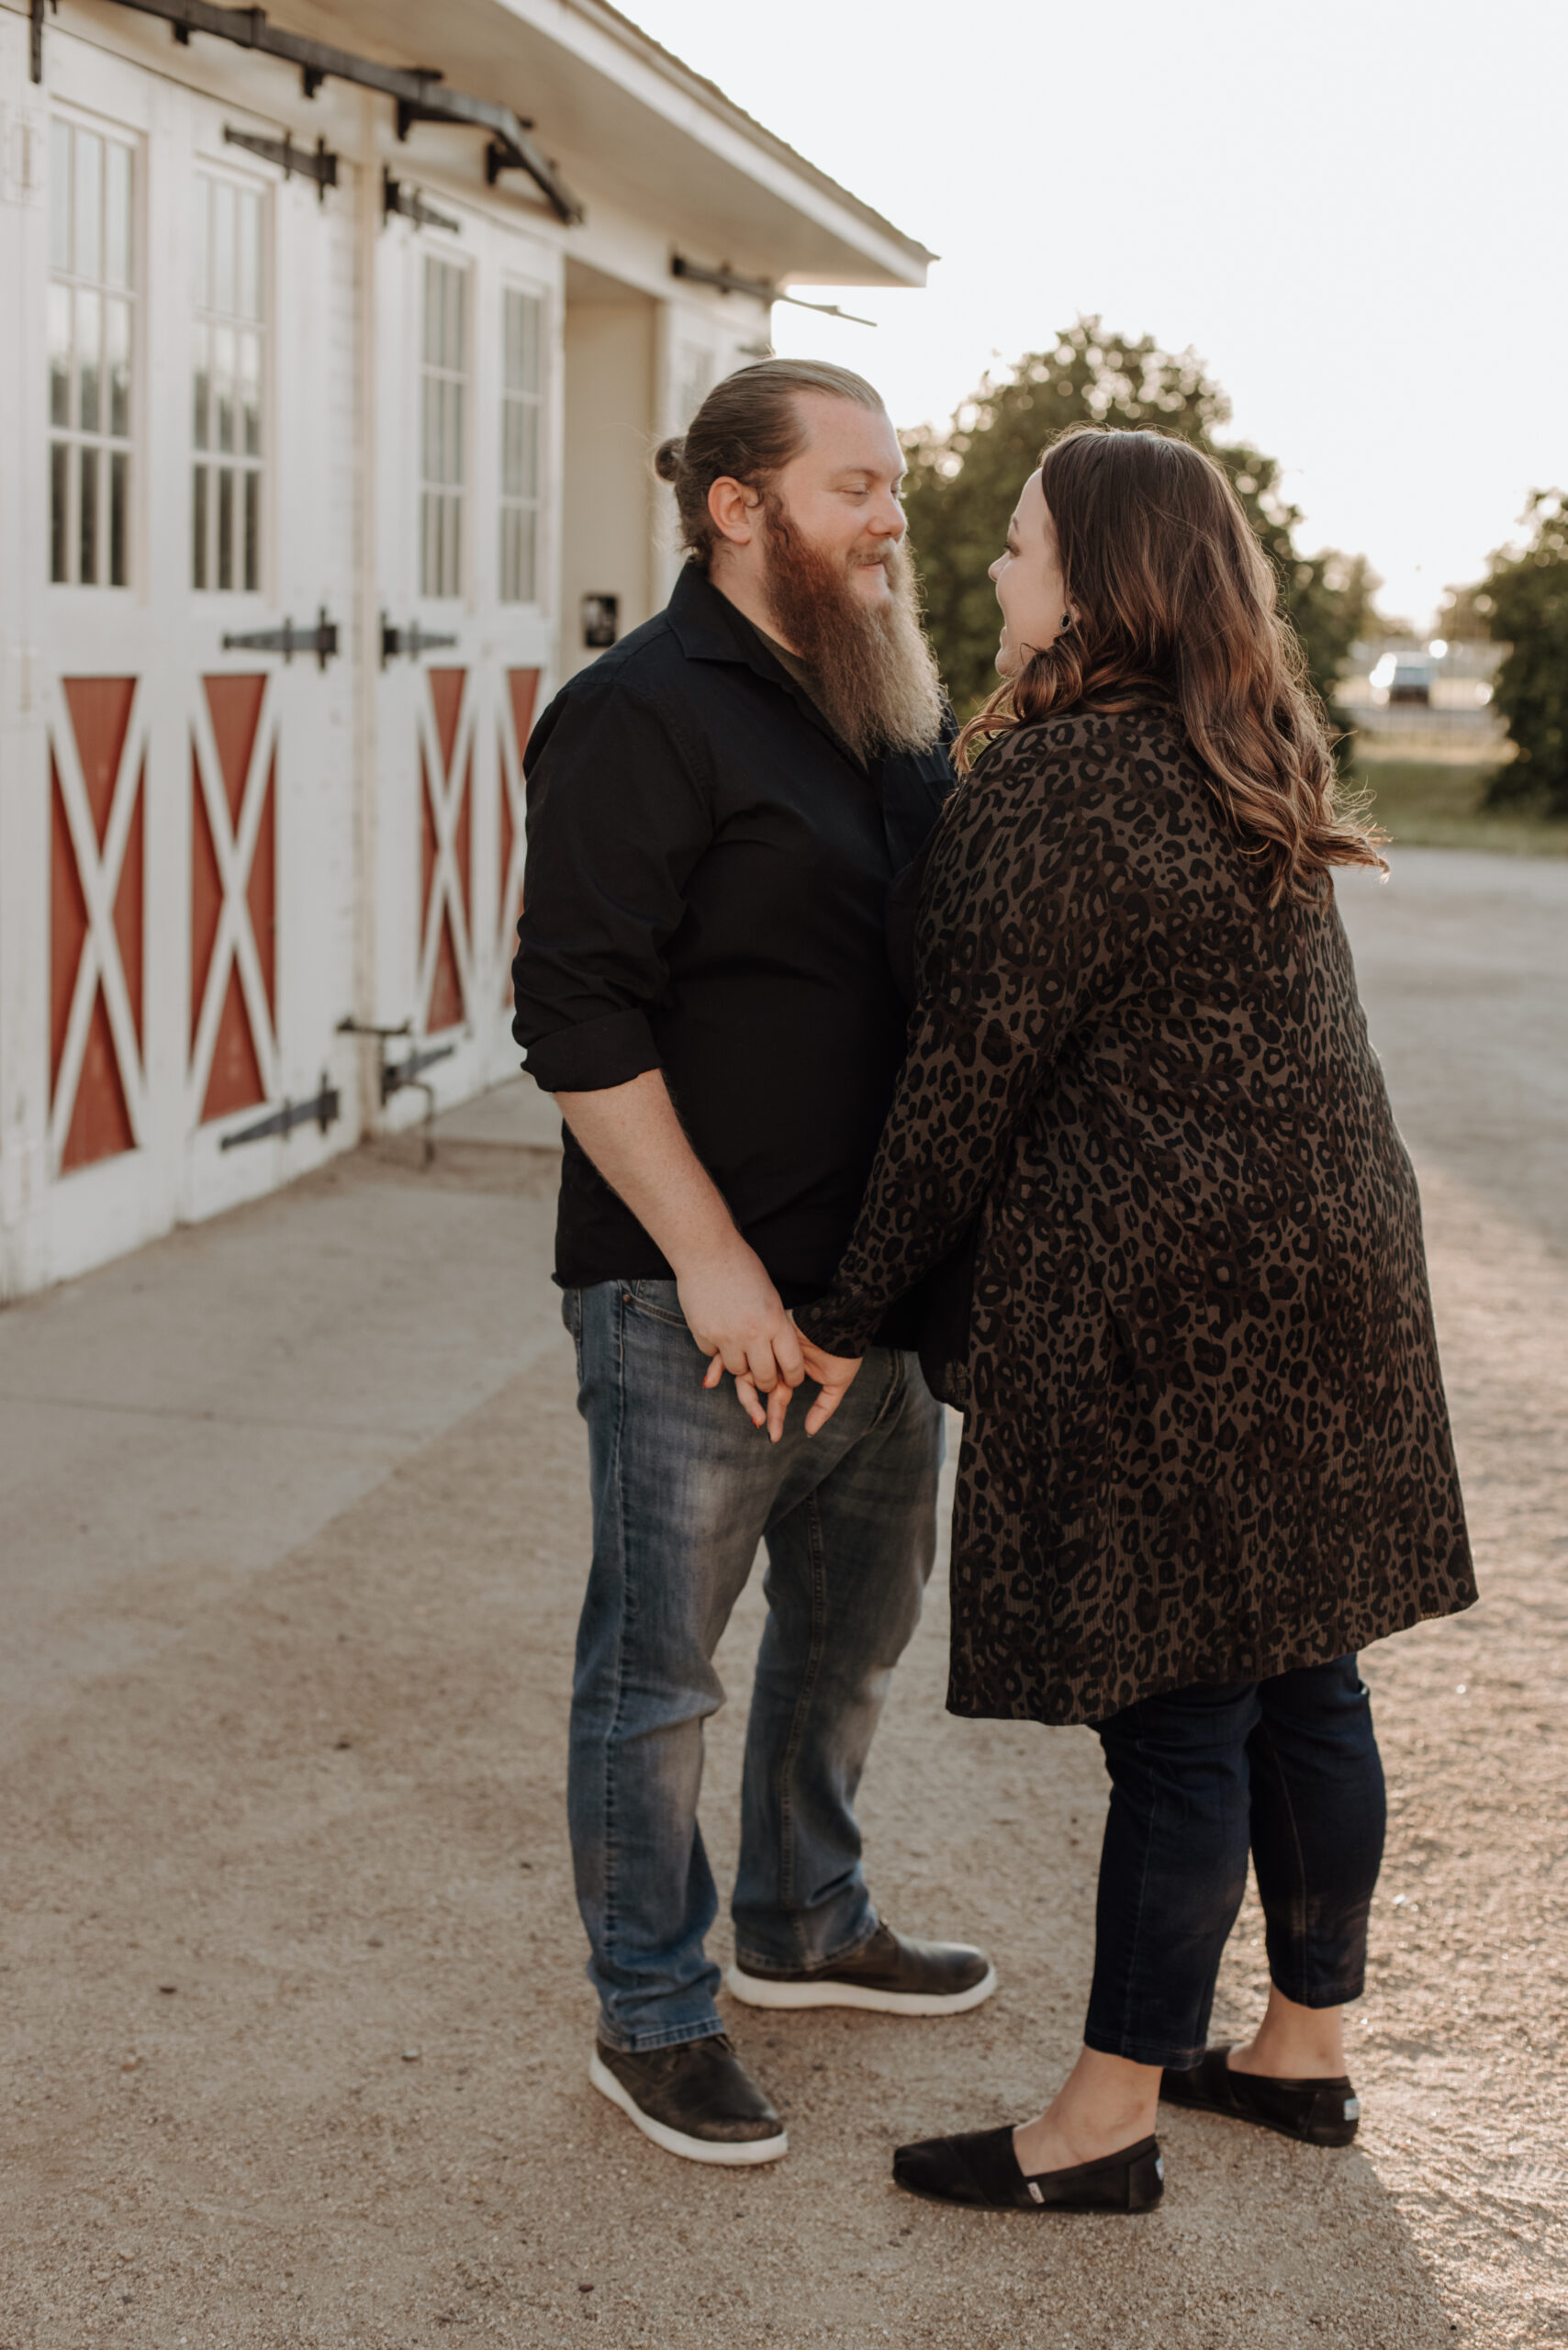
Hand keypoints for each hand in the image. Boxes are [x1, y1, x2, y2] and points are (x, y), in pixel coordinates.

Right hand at [679, 1238, 804, 1427]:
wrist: (707, 1252)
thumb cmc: (743, 1269)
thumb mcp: (770, 1297)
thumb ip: (775, 1326)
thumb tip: (780, 1358)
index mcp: (775, 1321)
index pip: (792, 1365)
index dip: (794, 1377)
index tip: (791, 1378)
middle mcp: (752, 1333)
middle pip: (764, 1378)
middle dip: (767, 1381)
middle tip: (766, 1376)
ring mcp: (726, 1337)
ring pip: (737, 1371)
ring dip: (740, 1363)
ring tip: (740, 1345)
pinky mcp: (703, 1336)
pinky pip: (713, 1357)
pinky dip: (716, 1348)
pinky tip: (717, 1327)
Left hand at [730, 1322, 862, 1443]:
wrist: (848, 1322)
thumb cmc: (845, 1351)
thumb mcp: (836, 1384)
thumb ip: (822, 1407)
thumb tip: (809, 1431)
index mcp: (791, 1372)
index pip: (777, 1397)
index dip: (775, 1417)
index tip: (774, 1437)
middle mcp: (776, 1360)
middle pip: (756, 1386)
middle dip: (755, 1407)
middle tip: (759, 1422)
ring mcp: (767, 1346)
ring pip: (745, 1371)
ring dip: (745, 1394)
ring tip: (754, 1412)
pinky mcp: (761, 1331)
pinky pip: (738, 1348)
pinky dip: (721, 1362)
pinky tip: (714, 1380)